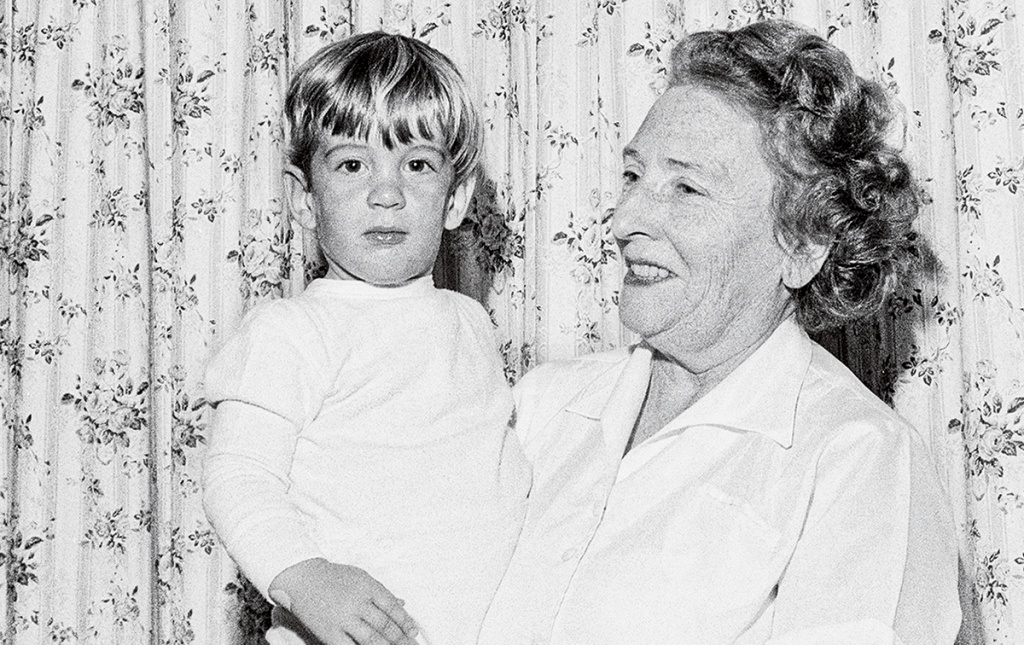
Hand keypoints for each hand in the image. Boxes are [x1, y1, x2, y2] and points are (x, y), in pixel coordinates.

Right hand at [268, 558, 419, 644]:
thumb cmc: (333, 577)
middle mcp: (358, 603)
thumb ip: (381, 592)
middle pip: (385, 625)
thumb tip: (402, 603)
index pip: (393, 608)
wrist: (302, 578)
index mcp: (368, 587)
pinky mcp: (330, 632)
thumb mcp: (361, 577)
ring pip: (371, 638)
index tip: (414, 631)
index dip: (406, 621)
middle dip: (401, 639)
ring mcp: (344, 618)